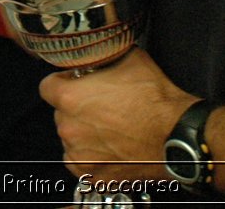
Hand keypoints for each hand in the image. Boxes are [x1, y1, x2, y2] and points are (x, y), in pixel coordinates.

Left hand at [40, 48, 192, 184]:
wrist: (177, 136)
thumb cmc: (155, 100)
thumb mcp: (130, 59)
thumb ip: (105, 56)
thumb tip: (102, 51)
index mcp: (70, 98)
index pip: (47, 86)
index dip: (62, 82)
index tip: (75, 83)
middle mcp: (69, 127)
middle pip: (61, 113)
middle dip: (76, 108)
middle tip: (100, 105)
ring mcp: (79, 154)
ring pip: (71, 138)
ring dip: (83, 132)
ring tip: (109, 127)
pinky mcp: (92, 174)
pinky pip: (79, 162)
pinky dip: (90, 155)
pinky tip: (108, 147)